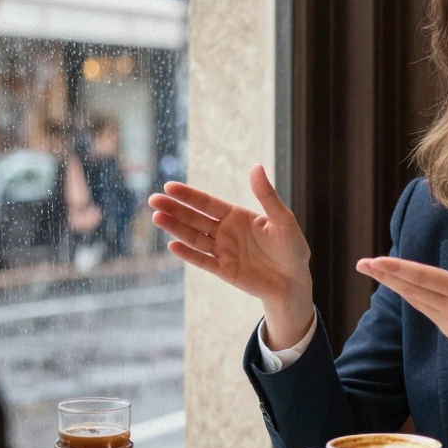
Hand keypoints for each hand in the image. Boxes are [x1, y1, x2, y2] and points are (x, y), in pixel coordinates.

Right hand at [150, 164, 313, 346]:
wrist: (294, 281)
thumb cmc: (291, 248)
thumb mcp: (282, 219)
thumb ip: (266, 195)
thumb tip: (256, 167)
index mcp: (236, 216)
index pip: (207, 204)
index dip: (189, 196)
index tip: (169, 187)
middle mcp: (225, 232)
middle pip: (194, 219)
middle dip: (174, 209)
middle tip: (153, 200)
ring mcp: (223, 252)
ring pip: (194, 238)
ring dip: (176, 228)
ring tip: (157, 217)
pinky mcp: (224, 271)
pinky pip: (203, 261)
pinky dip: (188, 254)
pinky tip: (173, 245)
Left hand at [356, 236, 447, 392]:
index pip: (423, 277)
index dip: (396, 269)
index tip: (374, 262)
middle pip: (411, 289)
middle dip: (385, 276)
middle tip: (362, 264)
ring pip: (416, 301)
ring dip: (395, 286)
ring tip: (377, 272)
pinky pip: (426, 310)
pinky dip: (413, 297)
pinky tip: (405, 288)